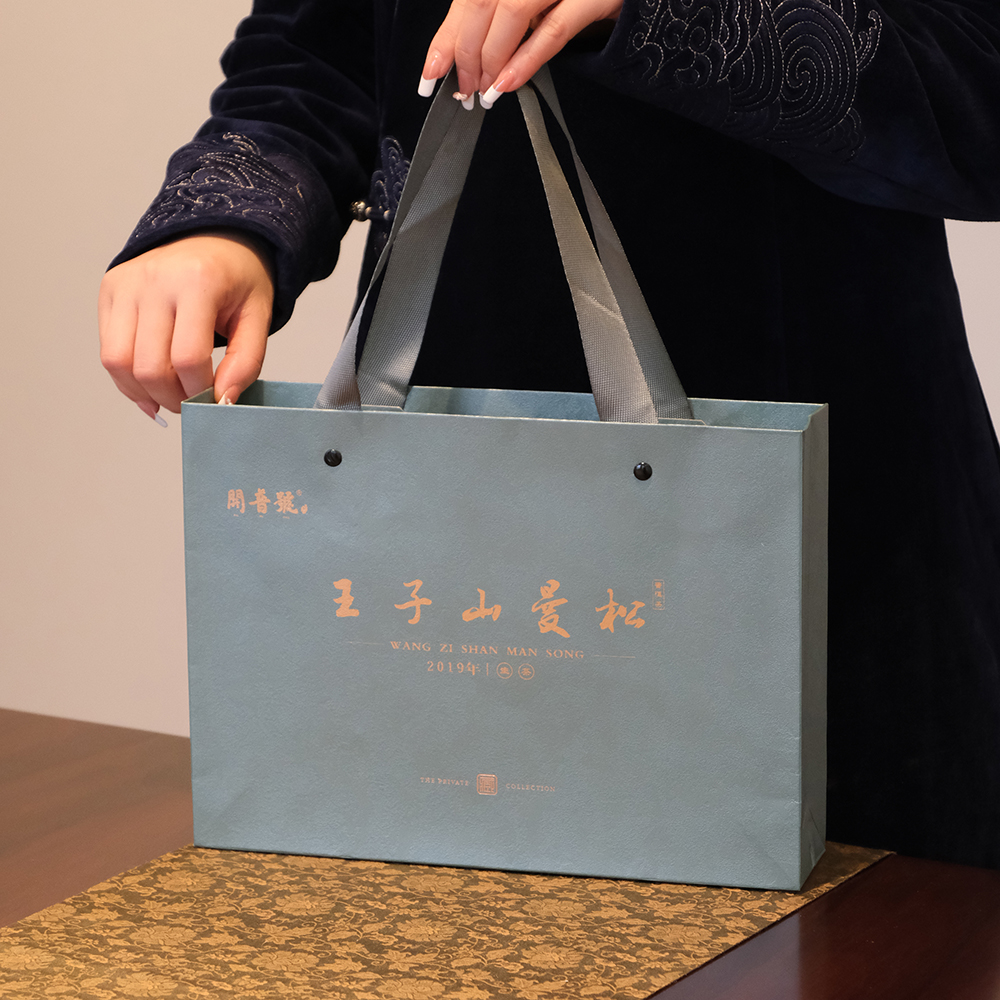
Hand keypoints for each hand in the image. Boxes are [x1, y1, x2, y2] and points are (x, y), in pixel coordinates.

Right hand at [98, 230, 273, 419]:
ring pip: (119, 363)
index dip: (200, 391)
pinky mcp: (110, 290)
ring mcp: (126, 284)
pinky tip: (151, 388)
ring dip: (146, 394)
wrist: (214, 239)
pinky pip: (108, 351)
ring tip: (171, 398)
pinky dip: (128, 380)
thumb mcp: (258, 317)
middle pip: (150, 366)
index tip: (214, 400)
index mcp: (197, 282)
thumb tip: (222, 403)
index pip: (189, 357)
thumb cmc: (238, 279)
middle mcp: (154, 279)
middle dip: (174, 399)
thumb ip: (246, 362)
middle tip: (193, 404)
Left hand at [419, 0, 621, 107]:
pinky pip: (554, 30)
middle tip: (462, 90)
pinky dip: (525, 60)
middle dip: (464, 52)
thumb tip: (463, 56)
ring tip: (483, 92)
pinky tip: (506, 86)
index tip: (431, 72)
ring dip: (491, 59)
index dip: (446, 36)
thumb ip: (503, 16)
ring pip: (511, 12)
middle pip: (480, 1)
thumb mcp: (539, 4)